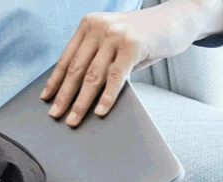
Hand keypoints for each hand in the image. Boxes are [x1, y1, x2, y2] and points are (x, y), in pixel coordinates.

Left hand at [40, 0, 222, 127]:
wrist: (177, 19)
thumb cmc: (144, 37)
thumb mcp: (115, 44)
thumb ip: (98, 59)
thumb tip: (77, 91)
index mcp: (89, 25)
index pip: (67, 57)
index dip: (55, 80)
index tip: (46, 99)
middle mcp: (99, 26)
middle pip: (76, 69)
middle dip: (64, 96)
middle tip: (56, 116)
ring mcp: (116, 34)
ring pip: (93, 76)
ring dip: (81, 102)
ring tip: (74, 120)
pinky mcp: (133, 44)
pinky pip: (115, 77)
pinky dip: (107, 97)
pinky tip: (100, 111)